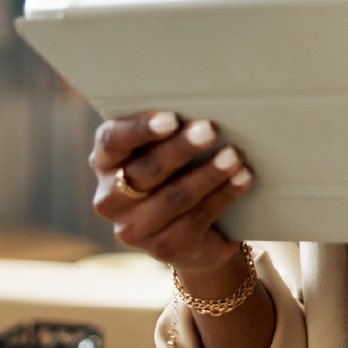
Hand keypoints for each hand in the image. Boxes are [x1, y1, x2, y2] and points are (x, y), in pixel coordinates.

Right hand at [89, 111, 255, 273]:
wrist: (192, 231)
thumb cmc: (178, 170)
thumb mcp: (164, 149)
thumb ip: (169, 129)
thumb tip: (207, 99)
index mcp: (104, 162)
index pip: (112, 141)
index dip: (140, 129)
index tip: (171, 118)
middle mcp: (110, 198)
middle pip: (146, 170)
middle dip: (181, 148)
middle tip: (210, 129)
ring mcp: (133, 228)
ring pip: (174, 197)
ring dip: (208, 174)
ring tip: (234, 155)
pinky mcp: (163, 248)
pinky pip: (196, 219)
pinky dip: (223, 195)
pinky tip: (242, 178)